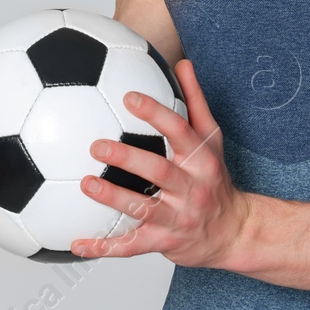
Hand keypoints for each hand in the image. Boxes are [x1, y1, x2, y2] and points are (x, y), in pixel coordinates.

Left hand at [70, 59, 252, 267]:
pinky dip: (104, 247)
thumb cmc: (215, 178)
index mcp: (200, 159)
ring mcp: (177, 218)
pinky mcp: (163, 242)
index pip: (180, 131)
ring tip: (86, 184)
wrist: (233, 232)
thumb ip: (196, 101)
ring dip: (113, 198)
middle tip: (97, 144)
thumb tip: (182, 62)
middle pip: (159, 171)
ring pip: (143, 209)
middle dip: (129, 158)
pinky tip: (77, 243)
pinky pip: (131, 246)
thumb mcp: (212, 140)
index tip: (129, 97)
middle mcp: (190, 188)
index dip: (156, 113)